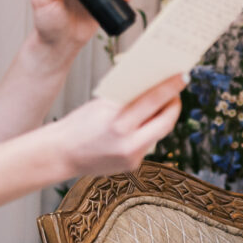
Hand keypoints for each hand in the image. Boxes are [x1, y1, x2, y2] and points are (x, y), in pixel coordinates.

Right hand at [48, 77, 183, 182]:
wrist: (61, 155)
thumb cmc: (78, 125)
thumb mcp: (102, 105)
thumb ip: (128, 99)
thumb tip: (152, 86)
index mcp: (118, 124)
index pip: (154, 101)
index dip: (171, 88)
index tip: (182, 77)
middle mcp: (128, 144)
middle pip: (166, 122)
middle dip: (174, 105)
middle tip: (176, 92)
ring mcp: (132, 158)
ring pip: (159, 134)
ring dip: (162, 117)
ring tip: (162, 104)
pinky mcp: (132, 166)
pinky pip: (148, 143)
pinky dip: (148, 131)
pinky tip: (143, 123)